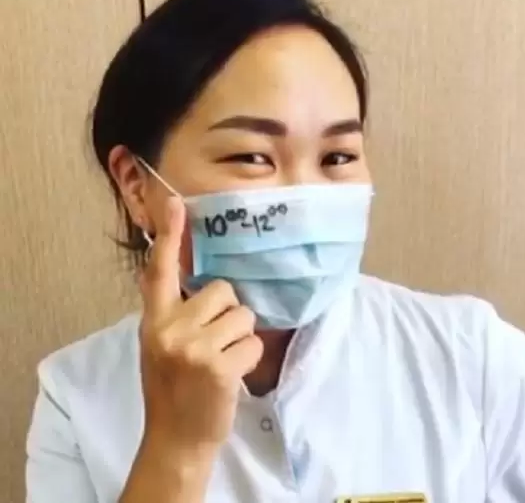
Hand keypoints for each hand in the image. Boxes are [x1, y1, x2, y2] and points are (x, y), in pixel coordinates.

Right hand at [138, 196, 262, 454]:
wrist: (176, 438)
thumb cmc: (173, 388)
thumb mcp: (161, 345)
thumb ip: (175, 313)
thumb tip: (200, 282)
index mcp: (154, 321)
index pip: (160, 272)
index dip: (171, 236)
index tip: (178, 203)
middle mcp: (170, 329)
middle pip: (222, 290)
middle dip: (227, 313)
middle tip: (214, 342)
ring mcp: (194, 348)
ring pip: (243, 316)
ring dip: (240, 337)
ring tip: (222, 359)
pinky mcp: (219, 367)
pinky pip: (253, 342)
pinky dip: (249, 358)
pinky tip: (231, 375)